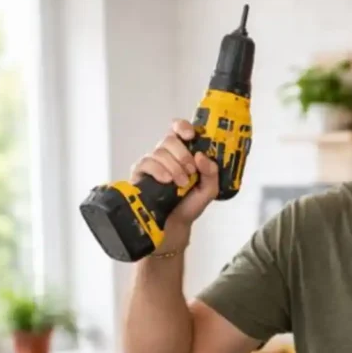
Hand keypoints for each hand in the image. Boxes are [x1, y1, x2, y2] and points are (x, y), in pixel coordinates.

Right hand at [130, 119, 218, 248]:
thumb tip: (202, 156)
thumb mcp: (209, 189)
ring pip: (159, 152)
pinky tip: (166, 181)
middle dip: (183, 154)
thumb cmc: (190, 204)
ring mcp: (152, 163)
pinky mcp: (140, 173)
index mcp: (183, 153)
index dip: (183, 127)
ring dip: (174, 167)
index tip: (191, 135)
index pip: (179, 130)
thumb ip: (212, 173)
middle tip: (191, 171)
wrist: (174, 225)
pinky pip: (146, 163)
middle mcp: (166, 154)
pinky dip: (159, 170)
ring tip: (181, 183)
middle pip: (169, 139)